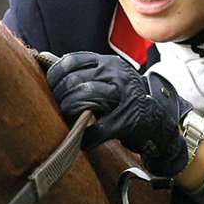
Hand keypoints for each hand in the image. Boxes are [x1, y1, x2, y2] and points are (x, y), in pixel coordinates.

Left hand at [46, 52, 192, 176]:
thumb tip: (46, 61)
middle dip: (60, 98)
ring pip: (85, 98)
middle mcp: (117, 74)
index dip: (55, 76)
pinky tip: (83, 142)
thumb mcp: (106, 82)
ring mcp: (124, 95)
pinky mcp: (128, 119)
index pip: (72, 61)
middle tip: (57, 111)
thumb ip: (82, 75)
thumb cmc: (123, 104)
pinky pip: (98, 128)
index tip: (49, 89)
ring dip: (69, 114)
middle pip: (75, 80)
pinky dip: (87, 138)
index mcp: (108, 63)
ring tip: (67, 123)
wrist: (157, 123)